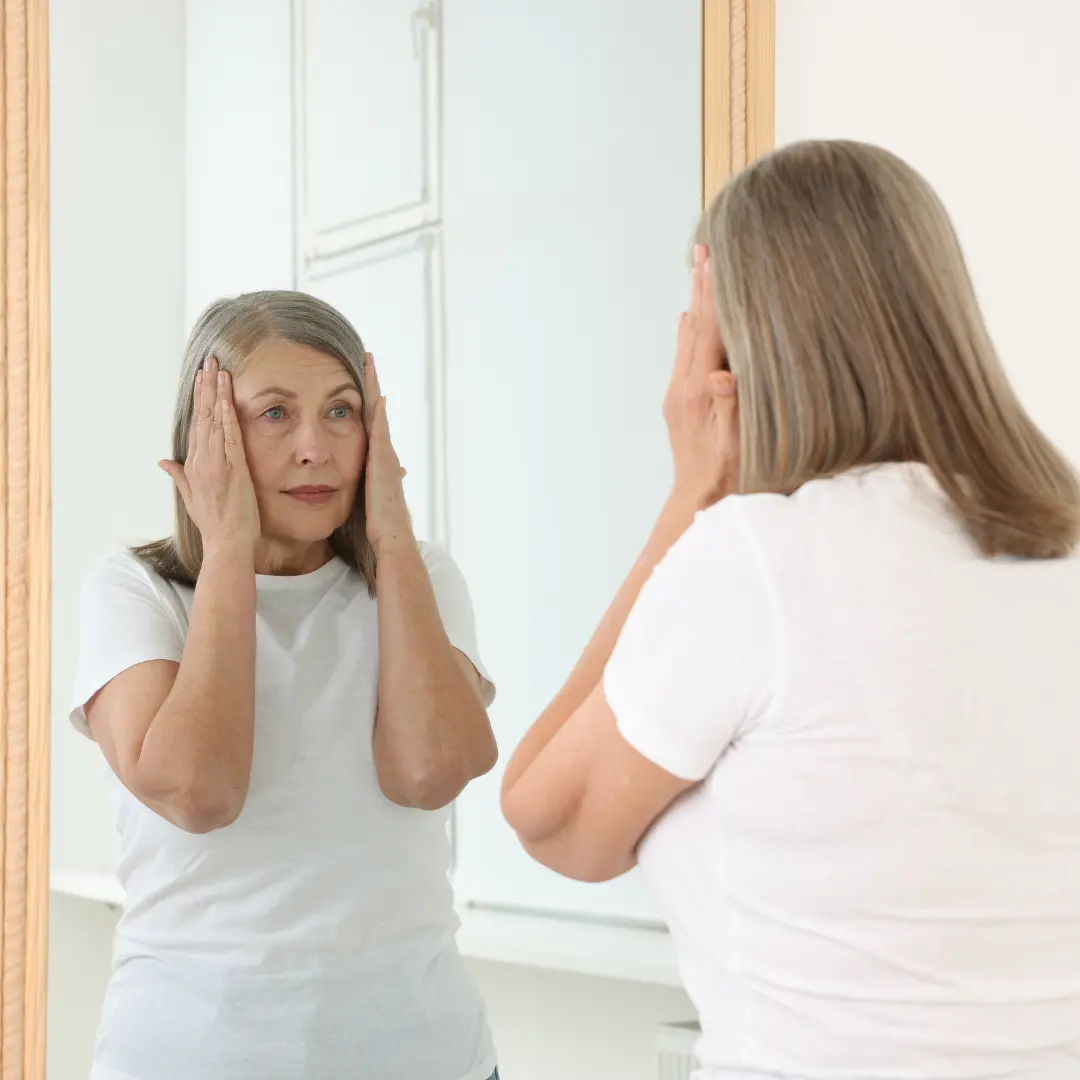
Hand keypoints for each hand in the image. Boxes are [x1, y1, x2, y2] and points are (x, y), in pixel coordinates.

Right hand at [159, 356, 260, 552]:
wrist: (226, 544)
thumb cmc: (214, 524)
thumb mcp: (191, 498)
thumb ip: (179, 476)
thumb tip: (163, 461)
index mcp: (193, 465)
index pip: (196, 425)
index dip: (198, 400)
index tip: (201, 378)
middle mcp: (202, 461)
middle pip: (202, 416)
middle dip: (205, 387)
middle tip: (209, 361)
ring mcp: (216, 464)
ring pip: (214, 421)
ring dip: (216, 394)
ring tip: (217, 369)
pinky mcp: (233, 469)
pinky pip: (229, 436)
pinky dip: (227, 415)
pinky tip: (227, 397)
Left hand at [363, 353, 412, 553]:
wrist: (390, 540)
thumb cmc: (372, 528)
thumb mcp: (360, 502)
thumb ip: (355, 489)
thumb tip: (342, 486)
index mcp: (374, 463)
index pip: (367, 426)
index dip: (362, 404)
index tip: (354, 383)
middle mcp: (382, 455)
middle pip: (375, 413)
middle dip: (371, 387)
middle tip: (366, 360)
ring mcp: (385, 457)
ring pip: (378, 414)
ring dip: (374, 389)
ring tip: (369, 365)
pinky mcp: (383, 463)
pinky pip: (380, 430)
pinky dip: (378, 411)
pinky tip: (376, 394)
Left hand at [662, 245, 738, 508]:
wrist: (697, 501)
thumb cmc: (727, 476)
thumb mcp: (736, 443)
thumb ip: (730, 406)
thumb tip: (720, 373)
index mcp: (699, 391)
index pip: (708, 332)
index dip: (715, 295)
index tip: (716, 260)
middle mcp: (684, 387)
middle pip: (694, 326)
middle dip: (700, 287)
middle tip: (703, 250)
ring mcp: (679, 394)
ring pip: (687, 338)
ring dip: (693, 303)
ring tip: (697, 272)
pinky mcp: (679, 403)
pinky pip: (684, 357)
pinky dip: (687, 333)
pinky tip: (686, 321)